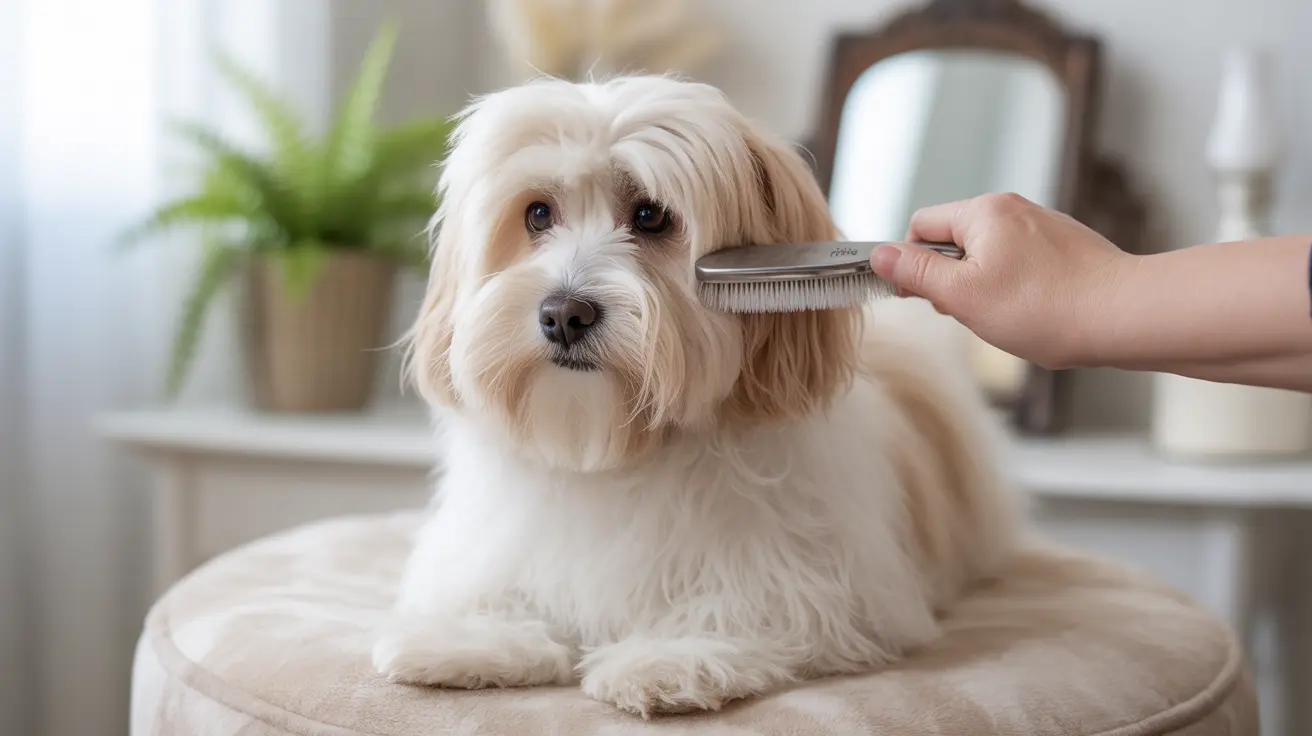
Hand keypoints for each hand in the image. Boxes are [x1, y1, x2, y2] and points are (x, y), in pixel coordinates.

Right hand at [869, 192, 1134, 368]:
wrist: (1126, 315)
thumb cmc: (1046, 308)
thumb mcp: (963, 297)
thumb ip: (916, 273)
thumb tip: (879, 255)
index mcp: (984, 212)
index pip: (921, 226)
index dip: (911, 264)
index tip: (920, 297)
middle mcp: (1014, 208)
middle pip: (955, 241)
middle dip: (952, 280)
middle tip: (971, 313)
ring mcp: (1043, 226)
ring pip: (989, 256)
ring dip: (984, 288)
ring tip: (1008, 317)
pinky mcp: (1066, 247)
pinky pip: (1021, 264)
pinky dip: (1016, 290)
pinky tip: (1035, 315)